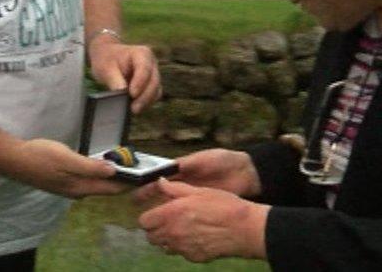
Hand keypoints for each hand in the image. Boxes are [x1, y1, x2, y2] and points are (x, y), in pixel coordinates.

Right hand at [4, 139, 128, 198]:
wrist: (13, 159)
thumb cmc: (40, 156)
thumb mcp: (66, 158)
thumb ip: (90, 166)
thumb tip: (113, 171)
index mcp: (80, 187)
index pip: (111, 188)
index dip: (129, 182)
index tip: (144, 175)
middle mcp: (77, 191)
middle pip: (106, 188)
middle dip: (123, 179)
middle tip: (138, 165)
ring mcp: (69, 187)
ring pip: (96, 183)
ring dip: (110, 174)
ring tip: (124, 162)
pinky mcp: (63, 180)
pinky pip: (87, 179)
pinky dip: (98, 172)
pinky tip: (100, 162)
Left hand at [88, 41, 160, 113]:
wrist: (108, 58)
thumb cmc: (107, 60)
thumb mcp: (106, 68)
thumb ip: (114, 80)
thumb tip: (121, 94)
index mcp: (142, 53)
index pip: (145, 68)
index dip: (140, 82)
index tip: (132, 94)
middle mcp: (151, 63)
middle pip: (154, 81)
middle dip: (144, 97)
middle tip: (133, 109)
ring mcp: (153, 74)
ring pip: (156, 90)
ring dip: (146, 102)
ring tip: (133, 110)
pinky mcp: (152, 85)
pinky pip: (153, 96)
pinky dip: (146, 103)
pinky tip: (135, 108)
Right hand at [134, 148, 260, 207]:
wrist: (246, 173)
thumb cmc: (224, 161)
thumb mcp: (204, 158)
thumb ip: (188, 162)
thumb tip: (169, 166)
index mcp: (182, 170)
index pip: (161, 178)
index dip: (148, 184)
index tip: (135, 190)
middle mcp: (185, 184)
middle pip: (163, 193)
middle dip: (150, 198)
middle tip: (137, 206)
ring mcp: (193, 195)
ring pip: (173, 204)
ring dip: (162, 210)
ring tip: (150, 218)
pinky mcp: (202, 205)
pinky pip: (187, 212)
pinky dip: (178, 217)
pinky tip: (169, 223)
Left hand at [138, 178, 267, 262]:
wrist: (244, 229)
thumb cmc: (223, 205)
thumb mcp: (198, 191)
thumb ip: (175, 188)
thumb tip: (160, 182)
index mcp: (170, 214)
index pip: (144, 222)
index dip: (149, 217)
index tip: (156, 213)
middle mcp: (173, 234)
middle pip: (151, 237)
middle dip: (156, 229)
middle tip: (167, 221)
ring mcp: (183, 248)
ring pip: (164, 247)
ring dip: (168, 239)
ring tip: (182, 229)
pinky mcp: (194, 257)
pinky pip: (181, 253)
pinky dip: (184, 246)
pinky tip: (196, 237)